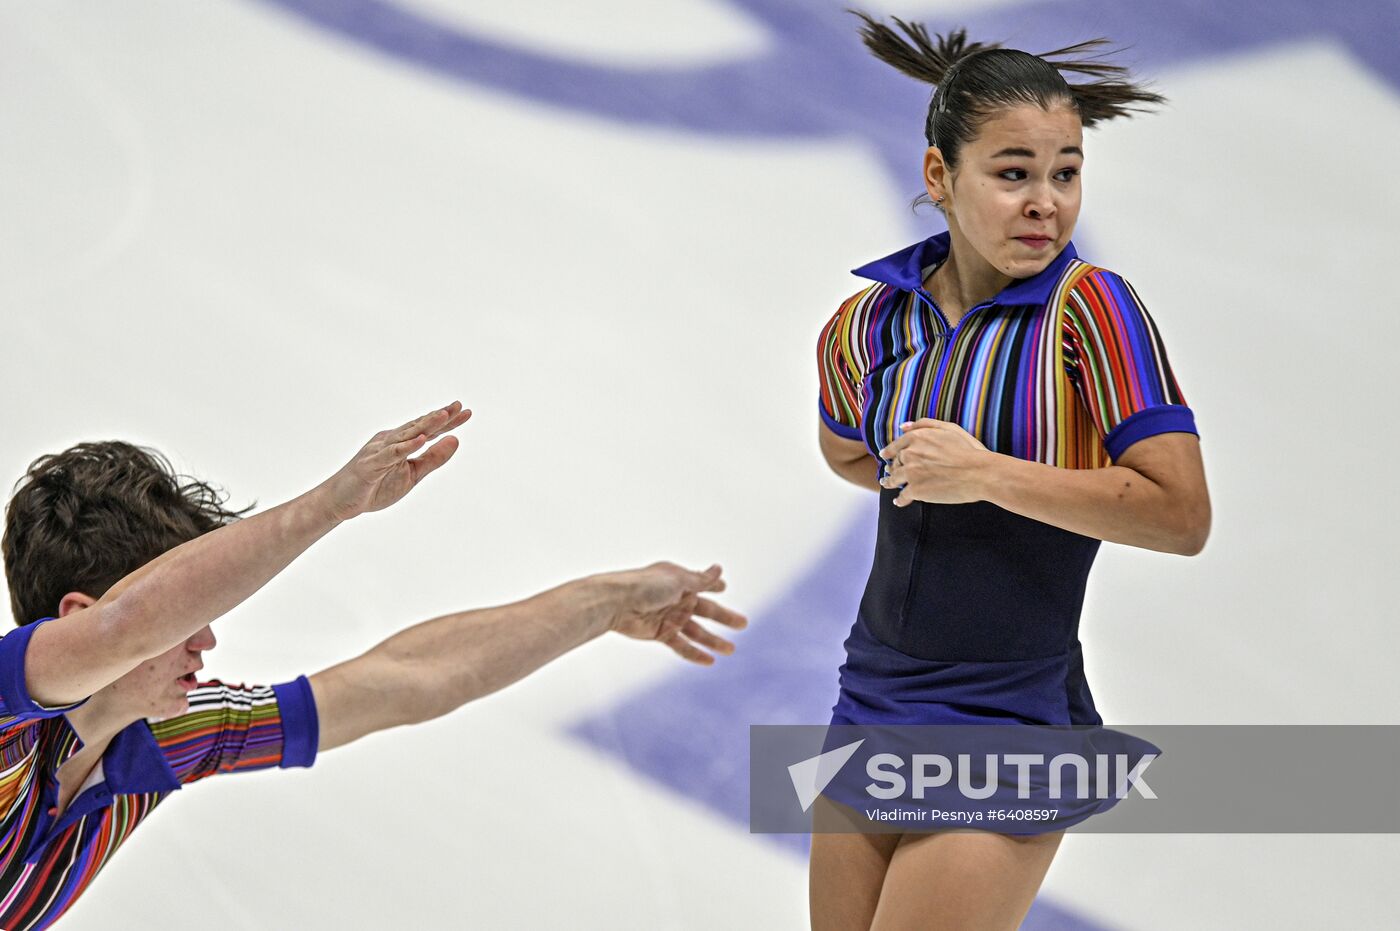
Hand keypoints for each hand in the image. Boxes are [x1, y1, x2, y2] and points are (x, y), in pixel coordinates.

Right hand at [315, 401, 472, 522]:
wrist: (341, 502)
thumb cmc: (376, 486)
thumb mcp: (413, 474)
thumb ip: (433, 459)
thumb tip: (456, 440)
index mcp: (401, 443)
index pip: (428, 430)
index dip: (447, 422)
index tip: (467, 412)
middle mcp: (390, 441)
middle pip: (419, 427)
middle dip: (439, 417)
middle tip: (459, 406)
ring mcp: (379, 451)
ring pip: (405, 436)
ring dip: (425, 425)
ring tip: (443, 416)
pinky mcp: (370, 465)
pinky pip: (390, 455)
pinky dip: (405, 447)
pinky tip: (420, 440)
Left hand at [607, 562, 748, 664]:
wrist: (616, 603)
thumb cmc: (646, 586)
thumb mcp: (678, 580)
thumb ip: (701, 580)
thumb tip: (719, 569)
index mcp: (680, 580)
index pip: (702, 583)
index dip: (714, 585)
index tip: (724, 587)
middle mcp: (676, 598)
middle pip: (705, 610)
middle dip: (724, 617)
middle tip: (743, 624)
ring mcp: (669, 617)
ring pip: (696, 631)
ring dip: (713, 640)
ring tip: (731, 650)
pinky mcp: (660, 633)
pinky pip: (682, 645)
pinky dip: (695, 654)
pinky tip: (709, 661)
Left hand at [878, 419, 992, 506]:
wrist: (978, 473)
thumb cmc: (969, 450)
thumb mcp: (949, 428)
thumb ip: (924, 424)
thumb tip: (903, 427)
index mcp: (916, 438)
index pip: (896, 446)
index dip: (889, 452)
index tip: (885, 455)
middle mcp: (910, 454)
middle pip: (895, 463)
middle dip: (892, 467)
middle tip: (891, 472)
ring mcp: (911, 473)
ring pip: (894, 479)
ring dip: (890, 482)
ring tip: (888, 485)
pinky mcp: (916, 491)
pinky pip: (902, 496)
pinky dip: (900, 500)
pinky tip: (899, 501)